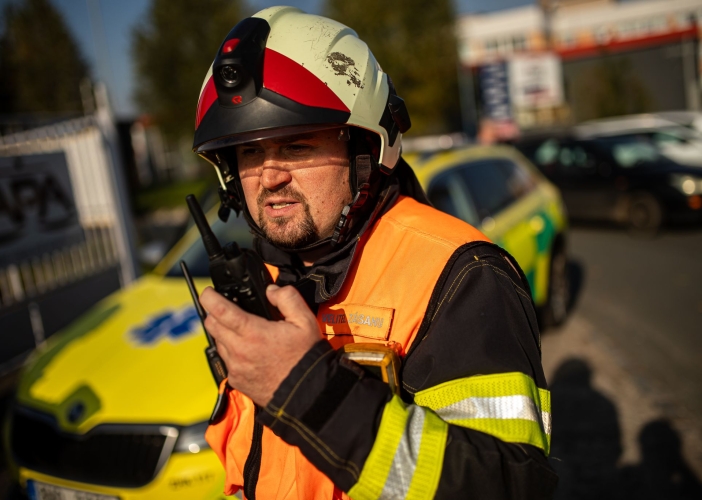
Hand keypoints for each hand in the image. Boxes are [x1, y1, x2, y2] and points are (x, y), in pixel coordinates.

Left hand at [200, 285, 322, 406]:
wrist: (307, 393)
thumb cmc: (306, 357)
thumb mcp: (305, 321)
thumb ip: (287, 298)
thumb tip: (271, 290)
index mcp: (253, 333)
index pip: (220, 310)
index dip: (209, 297)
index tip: (208, 291)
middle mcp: (239, 351)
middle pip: (211, 325)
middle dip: (214, 313)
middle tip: (226, 309)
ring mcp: (235, 368)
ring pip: (218, 343)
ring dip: (224, 333)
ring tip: (243, 331)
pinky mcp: (237, 381)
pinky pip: (227, 361)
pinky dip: (232, 353)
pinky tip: (250, 351)